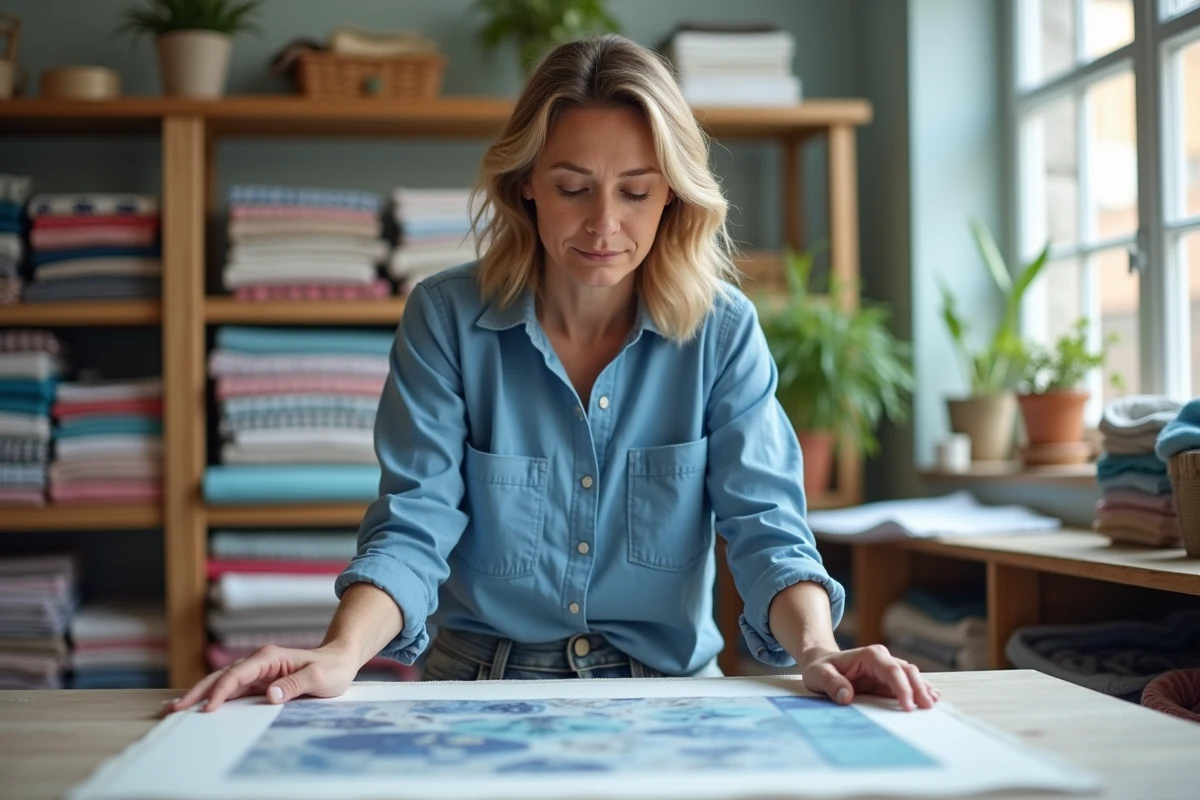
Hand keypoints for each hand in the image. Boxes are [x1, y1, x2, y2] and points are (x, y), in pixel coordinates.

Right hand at [165, 644, 358, 713]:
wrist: (340, 661)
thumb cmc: (331, 668)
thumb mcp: (319, 677)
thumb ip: (295, 684)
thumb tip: (270, 694)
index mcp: (268, 657)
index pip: (236, 675)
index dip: (220, 692)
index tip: (208, 710)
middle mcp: (258, 663)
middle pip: (220, 677)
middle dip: (196, 692)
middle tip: (173, 709)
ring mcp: (256, 673)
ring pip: (221, 684)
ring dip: (199, 696)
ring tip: (174, 709)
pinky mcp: (257, 683)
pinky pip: (231, 691)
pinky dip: (213, 699)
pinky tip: (199, 708)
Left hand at [799, 644, 939, 710]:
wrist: (820, 663)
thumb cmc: (820, 668)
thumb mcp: (818, 675)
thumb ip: (831, 683)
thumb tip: (845, 696)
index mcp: (868, 655)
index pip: (891, 669)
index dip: (902, 687)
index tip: (907, 706)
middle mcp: (881, 658)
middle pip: (906, 670)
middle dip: (918, 688)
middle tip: (926, 708)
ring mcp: (886, 667)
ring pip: (910, 675)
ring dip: (922, 689)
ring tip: (932, 704)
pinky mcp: (887, 678)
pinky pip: (907, 682)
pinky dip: (918, 689)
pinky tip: (930, 697)